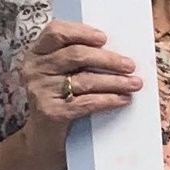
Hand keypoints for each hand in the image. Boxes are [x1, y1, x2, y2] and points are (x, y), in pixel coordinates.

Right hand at [21, 19, 142, 166]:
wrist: (44, 138)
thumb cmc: (61, 96)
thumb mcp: (64, 72)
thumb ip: (81, 57)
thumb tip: (120, 48)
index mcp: (38, 52)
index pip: (55, 31)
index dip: (81, 31)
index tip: (104, 38)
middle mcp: (35, 69)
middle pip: (76, 55)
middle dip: (108, 59)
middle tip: (130, 65)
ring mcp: (40, 91)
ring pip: (85, 80)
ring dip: (115, 81)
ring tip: (134, 84)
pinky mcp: (50, 112)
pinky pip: (85, 102)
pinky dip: (108, 100)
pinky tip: (123, 99)